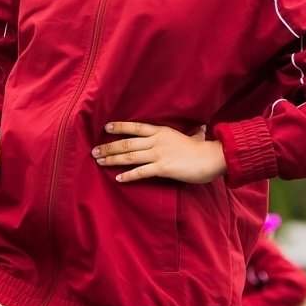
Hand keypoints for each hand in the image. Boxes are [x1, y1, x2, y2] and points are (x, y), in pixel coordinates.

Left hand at [92, 122, 225, 183]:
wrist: (211, 157)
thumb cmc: (202, 148)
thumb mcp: (191, 135)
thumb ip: (189, 133)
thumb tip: (199, 128)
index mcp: (161, 132)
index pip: (136, 127)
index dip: (120, 127)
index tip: (106, 128)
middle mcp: (156, 141)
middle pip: (127, 143)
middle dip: (109, 146)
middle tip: (94, 151)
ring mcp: (158, 154)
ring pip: (129, 156)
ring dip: (112, 159)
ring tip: (100, 162)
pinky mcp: (162, 168)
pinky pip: (141, 172)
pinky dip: (128, 176)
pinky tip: (118, 178)